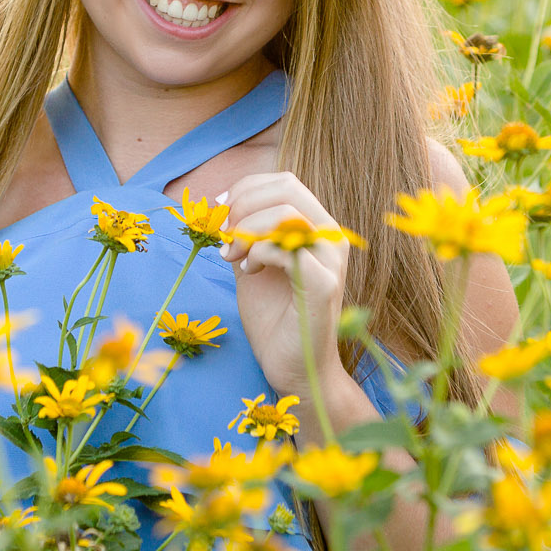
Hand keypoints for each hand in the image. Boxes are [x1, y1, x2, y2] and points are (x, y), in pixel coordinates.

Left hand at [218, 170, 361, 409]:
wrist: (293, 368)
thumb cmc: (275, 317)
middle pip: (287, 189)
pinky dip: (258, 253)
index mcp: (317, 228)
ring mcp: (331, 261)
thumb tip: (222, 205)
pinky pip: (286, 249)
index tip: (220, 211)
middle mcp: (331, 238)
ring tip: (232, 255)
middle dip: (243, 205)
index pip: (285, 182)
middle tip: (224, 235)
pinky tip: (248, 272)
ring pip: (287, 215)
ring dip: (247, 229)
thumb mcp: (252, 264)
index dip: (247, 188)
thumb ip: (245, 234)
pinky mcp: (323, 286)